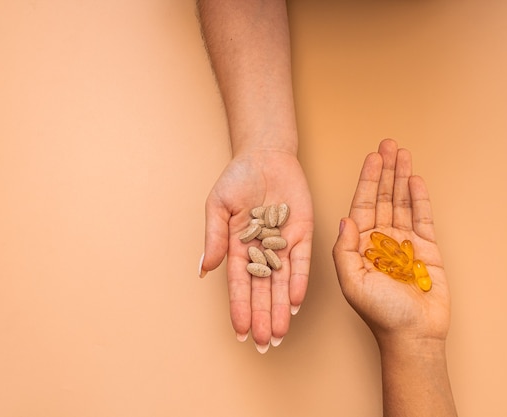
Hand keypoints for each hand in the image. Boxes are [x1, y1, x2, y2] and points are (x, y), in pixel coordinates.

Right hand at [201, 149, 312, 351]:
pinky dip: (298, 282)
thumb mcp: (217, 207)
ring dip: (281, 308)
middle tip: (262, 343)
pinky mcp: (302, 235)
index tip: (239, 331)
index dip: (239, 308)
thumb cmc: (237, 179)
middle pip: (262, 290)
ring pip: (282, 283)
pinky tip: (296, 302)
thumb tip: (204, 270)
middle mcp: (262, 251)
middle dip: (262, 317)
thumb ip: (214, 238)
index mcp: (238, 248)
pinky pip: (301, 263)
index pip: (239, 285)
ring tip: (279, 333)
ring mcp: (283, 245)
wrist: (265, 156)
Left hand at [332, 139, 450, 348]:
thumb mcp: (352, 282)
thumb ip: (346, 250)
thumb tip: (345, 219)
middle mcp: (381, 240)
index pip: (362, 205)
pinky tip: (416, 180)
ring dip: (402, 177)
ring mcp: (404, 243)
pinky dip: (420, 198)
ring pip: (402, 202)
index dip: (367, 180)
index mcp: (360, 246)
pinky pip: (423, 218)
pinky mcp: (426, 249)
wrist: (414, 335)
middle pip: (382, 197)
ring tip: (402, 153)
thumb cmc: (380, 313)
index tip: (372, 157)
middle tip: (388, 144)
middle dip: (385, 171)